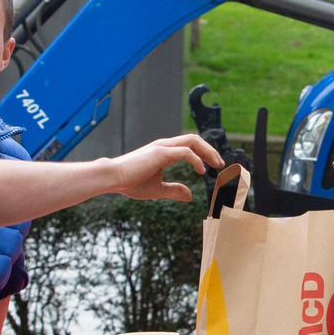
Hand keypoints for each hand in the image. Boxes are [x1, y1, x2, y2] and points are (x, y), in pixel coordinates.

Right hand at [108, 135, 222, 200]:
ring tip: (216, 164)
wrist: (112, 178)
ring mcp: (163, 147)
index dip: (204, 153)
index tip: (213, 165)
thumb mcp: (157, 189)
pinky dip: (196, 160)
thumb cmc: (130, 183)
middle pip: (194, 139)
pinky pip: (185, 152)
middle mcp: (164, 146)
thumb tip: (190, 195)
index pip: (189, 145)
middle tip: (220, 163)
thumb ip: (174, 190)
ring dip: (207, 151)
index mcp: (164, 151)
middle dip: (210, 149)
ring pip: (192, 141)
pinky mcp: (160, 153)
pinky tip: (202, 170)